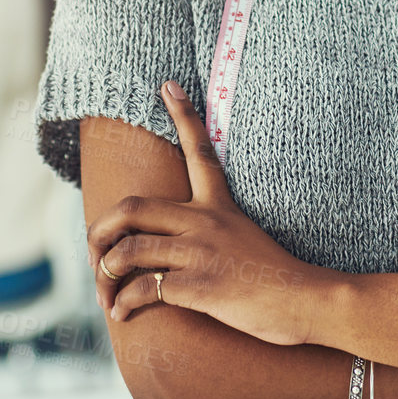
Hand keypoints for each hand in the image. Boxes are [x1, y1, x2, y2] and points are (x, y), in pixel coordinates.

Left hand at [87, 80, 328, 344]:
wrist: (304, 300)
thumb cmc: (274, 276)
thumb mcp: (245, 236)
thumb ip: (211, 230)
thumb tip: (170, 242)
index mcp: (219, 205)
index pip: (199, 151)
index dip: (183, 115)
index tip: (167, 85)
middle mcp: (206, 221)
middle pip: (132, 207)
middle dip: (99, 230)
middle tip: (92, 251)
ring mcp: (201, 252)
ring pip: (128, 251)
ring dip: (105, 275)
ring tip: (107, 294)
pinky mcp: (200, 285)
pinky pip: (143, 288)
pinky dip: (123, 303)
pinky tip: (123, 313)